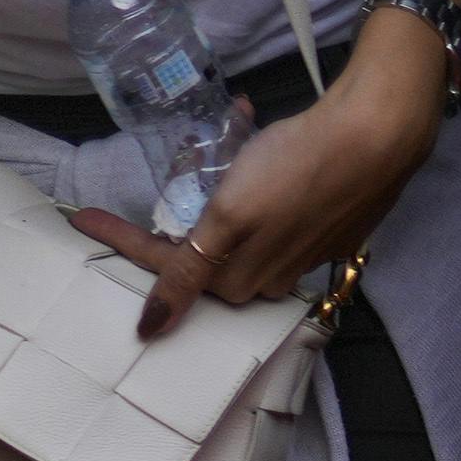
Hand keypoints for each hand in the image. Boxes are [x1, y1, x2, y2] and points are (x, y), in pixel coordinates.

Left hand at [64, 79, 426, 341]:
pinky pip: (274, 200)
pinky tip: (252, 131)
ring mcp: (302, 248)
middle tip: (172, 173)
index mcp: (240, 281)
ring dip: (224, 181)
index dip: (123, 238)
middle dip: (182, 212)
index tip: (81, 216)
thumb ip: (187, 275)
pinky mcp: (326, 221)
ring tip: (221, 141)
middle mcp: (271, 275)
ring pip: (238, 222)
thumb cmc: (297, 169)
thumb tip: (150, 330)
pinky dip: (257, 168)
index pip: (166, 265)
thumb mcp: (229, 220)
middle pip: (202, 249)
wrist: (380, 130)